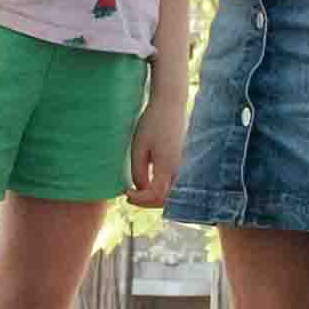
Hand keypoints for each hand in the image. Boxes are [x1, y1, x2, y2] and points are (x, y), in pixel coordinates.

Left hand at [126, 89, 181, 211]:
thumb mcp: (138, 147)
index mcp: (167, 166)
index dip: (140, 199)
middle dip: (146, 202)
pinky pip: (172, 184)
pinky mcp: (182, 163)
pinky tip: (146, 183)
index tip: (126, 193)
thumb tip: (140, 190)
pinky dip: (160, 189)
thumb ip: (138, 172)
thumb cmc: (152, 123)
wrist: (170, 105)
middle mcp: (178, 169)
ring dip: (153, 197)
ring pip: (170, 194)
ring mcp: (182, 167)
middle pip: (165, 199)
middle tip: (129, 196)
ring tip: (136, 191)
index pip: (156, 195)